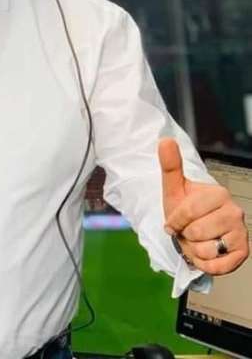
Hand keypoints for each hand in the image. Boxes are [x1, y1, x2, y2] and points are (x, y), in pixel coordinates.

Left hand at [159, 137, 248, 274]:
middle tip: (188, 231)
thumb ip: (170, 165)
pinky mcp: (243, 253)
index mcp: (219, 193)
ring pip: (206, 250)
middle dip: (185, 236)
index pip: (187, 212)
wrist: (194, 231)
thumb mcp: (173, 188)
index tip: (173, 222)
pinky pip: (217, 266)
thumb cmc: (184, 209)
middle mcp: (235, 212)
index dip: (174, 221)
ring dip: (194, 250)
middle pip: (196, 232)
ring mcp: (241, 233)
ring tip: (197, 241)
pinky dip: (204, 264)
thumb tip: (165, 140)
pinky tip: (205, 254)